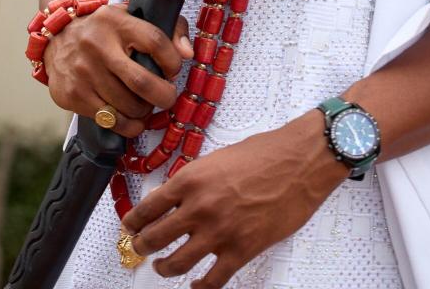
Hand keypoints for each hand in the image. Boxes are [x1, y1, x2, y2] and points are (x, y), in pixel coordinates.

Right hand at [44, 2, 192, 136]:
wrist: (58, 34)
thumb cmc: (106, 28)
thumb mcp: (133, 16)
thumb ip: (169, 28)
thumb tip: (187, 54)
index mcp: (117, 22)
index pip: (155, 41)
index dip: (172, 60)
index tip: (173, 69)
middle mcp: (98, 45)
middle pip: (142, 81)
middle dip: (164, 96)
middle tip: (168, 97)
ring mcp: (83, 72)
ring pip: (127, 105)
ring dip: (144, 111)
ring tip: (146, 104)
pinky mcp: (72, 95)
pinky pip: (110, 120)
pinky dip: (128, 125)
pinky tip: (133, 119)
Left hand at [123, 109, 346, 285]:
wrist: (299, 162)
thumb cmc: (264, 153)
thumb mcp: (219, 157)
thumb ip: (196, 179)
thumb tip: (178, 197)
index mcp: (191, 179)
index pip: (149, 206)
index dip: (134, 220)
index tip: (129, 226)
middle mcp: (199, 207)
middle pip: (155, 237)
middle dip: (142, 246)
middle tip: (139, 248)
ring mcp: (219, 232)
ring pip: (175, 263)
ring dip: (163, 268)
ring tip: (161, 267)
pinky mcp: (241, 251)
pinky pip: (211, 281)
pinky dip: (198, 288)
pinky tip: (194, 286)